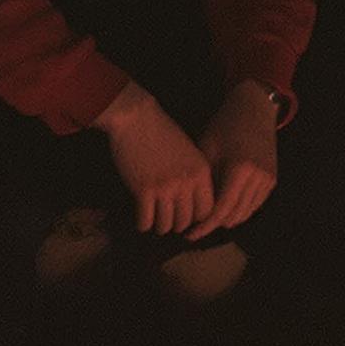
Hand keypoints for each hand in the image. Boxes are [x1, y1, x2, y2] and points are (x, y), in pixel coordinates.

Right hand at [97, 81, 213, 235]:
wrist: (137, 118)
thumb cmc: (163, 133)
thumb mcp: (189, 152)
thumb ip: (195, 175)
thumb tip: (194, 203)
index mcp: (201, 172)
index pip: (207, 210)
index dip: (198, 219)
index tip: (189, 220)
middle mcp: (187, 182)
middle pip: (186, 220)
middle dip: (178, 225)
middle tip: (170, 224)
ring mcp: (165, 187)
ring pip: (166, 224)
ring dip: (160, 227)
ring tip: (156, 224)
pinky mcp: (143, 189)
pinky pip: (146, 221)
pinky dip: (143, 225)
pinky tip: (142, 222)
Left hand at [188, 80, 279, 239]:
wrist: (253, 110)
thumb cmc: (223, 127)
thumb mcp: (206, 151)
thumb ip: (202, 182)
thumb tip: (190, 210)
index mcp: (239, 170)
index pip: (221, 210)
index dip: (204, 226)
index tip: (189, 234)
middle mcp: (257, 178)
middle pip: (234, 215)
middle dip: (214, 225)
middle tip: (195, 228)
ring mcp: (268, 179)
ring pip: (246, 213)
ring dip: (227, 219)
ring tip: (208, 219)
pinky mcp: (272, 179)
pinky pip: (255, 204)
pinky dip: (240, 210)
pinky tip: (225, 208)